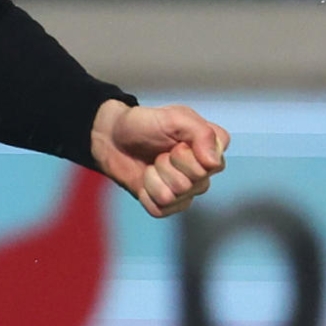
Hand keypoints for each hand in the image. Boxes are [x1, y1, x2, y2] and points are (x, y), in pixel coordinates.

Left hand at [92, 99, 226, 216]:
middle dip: (167, 166)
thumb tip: (213, 163)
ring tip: (151, 165)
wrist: (113, 138)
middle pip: (192, 184)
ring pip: (174, 196)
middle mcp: (202, 172)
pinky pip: (160, 208)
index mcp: (211, 149)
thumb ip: (202, 133)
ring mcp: (185, 191)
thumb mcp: (175, 117)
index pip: (213, 167)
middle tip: (159, 153)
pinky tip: (144, 180)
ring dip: (154, 178)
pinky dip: (146, 194)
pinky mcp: (166, 204)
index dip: (187, 156)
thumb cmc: (145, 124)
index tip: (175, 144)